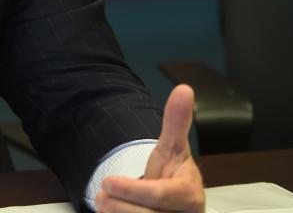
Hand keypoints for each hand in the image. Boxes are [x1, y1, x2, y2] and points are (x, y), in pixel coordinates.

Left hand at [95, 85, 204, 212]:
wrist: (174, 201)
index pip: (161, 195)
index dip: (133, 190)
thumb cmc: (172, 175)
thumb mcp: (173, 148)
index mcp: (190, 195)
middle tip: (102, 193)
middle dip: (119, 205)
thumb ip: (176, 121)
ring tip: (104, 202)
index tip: (108, 182)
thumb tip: (184, 90)